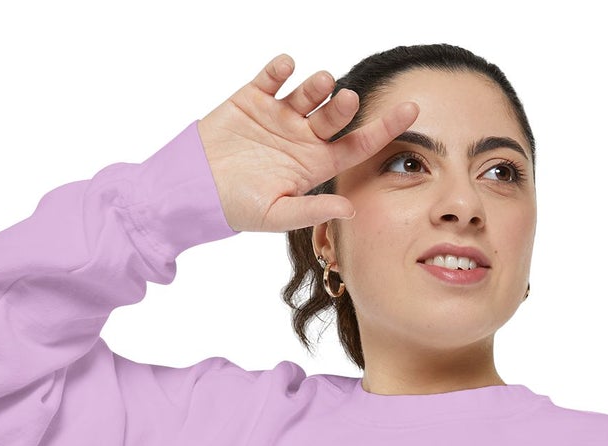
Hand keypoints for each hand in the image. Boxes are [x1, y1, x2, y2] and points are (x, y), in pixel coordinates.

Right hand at [195, 53, 418, 234]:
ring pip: (308, 92)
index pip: (357, 144)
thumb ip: (313, 210)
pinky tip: (285, 67)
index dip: (385, 128)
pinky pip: (272, 77)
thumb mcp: (277, 215)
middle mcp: (302, 137)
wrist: (194, 189)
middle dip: (343, 106)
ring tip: (321, 83)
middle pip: (334, 116)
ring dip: (317, 85)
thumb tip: (352, 207)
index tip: (413, 112)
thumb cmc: (237, 207)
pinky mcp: (253, 98)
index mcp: (314, 164)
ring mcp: (279, 115)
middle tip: (345, 99)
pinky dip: (280, 68)